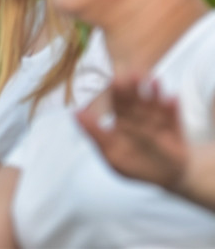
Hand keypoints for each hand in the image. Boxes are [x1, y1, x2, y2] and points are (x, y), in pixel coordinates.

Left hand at [77, 74, 187, 189]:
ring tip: (153, 80)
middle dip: (134, 89)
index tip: (115, 80)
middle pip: (136, 101)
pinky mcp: (174, 128)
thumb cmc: (134, 165)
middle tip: (132, 74)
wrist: (166, 176)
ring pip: (154, 105)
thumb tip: (75, 113)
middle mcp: (139, 117)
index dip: (117, 92)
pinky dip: (172, 109)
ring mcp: (157, 121)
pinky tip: (172, 98)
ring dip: (154, 93)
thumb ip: (95, 133)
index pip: (118, 103)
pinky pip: (173, 117)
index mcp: (122, 120)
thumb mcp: (111, 154)